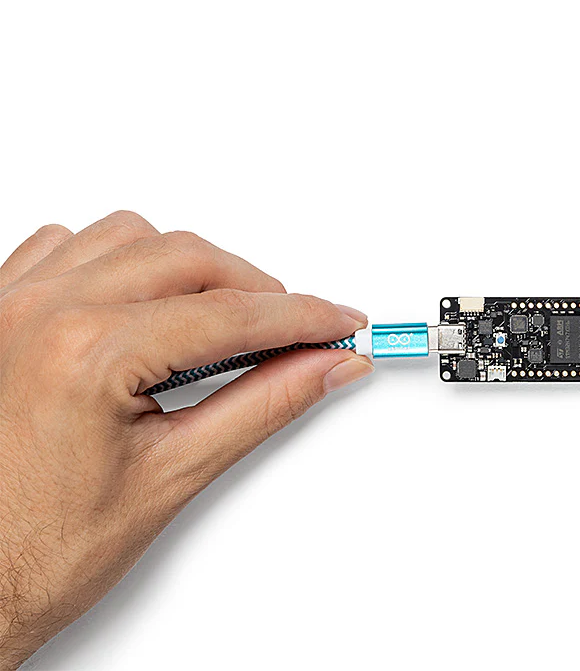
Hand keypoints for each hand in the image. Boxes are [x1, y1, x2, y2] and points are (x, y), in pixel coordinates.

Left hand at [0, 213, 372, 667]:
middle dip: (257, 289)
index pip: (228, 314)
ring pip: (131, 237)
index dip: (301, 318)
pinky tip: (145, 298)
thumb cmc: (36, 551)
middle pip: (188, 257)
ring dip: (190, 265)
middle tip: (300, 329)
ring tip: (224, 316)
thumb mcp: (172, 476)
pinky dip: (120, 258)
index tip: (339, 324)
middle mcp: (40, 315)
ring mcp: (10, 306)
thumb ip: (262, 405)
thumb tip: (322, 367)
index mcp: (85, 356)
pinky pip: (67, 244)